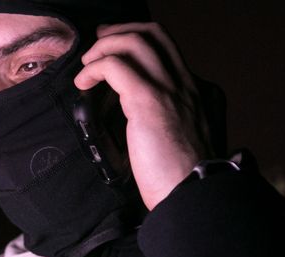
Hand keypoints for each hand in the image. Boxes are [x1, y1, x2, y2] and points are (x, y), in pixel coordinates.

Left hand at [74, 22, 213, 209]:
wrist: (193, 197)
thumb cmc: (183, 182)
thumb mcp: (185, 144)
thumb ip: (171, 126)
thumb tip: (139, 123)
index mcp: (201, 94)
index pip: (169, 52)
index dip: (139, 44)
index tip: (115, 52)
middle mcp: (189, 85)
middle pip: (154, 35)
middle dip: (120, 32)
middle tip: (96, 44)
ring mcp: (171, 90)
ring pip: (135, 41)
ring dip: (104, 47)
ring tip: (87, 66)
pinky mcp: (149, 102)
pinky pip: (116, 66)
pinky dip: (94, 68)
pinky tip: (83, 83)